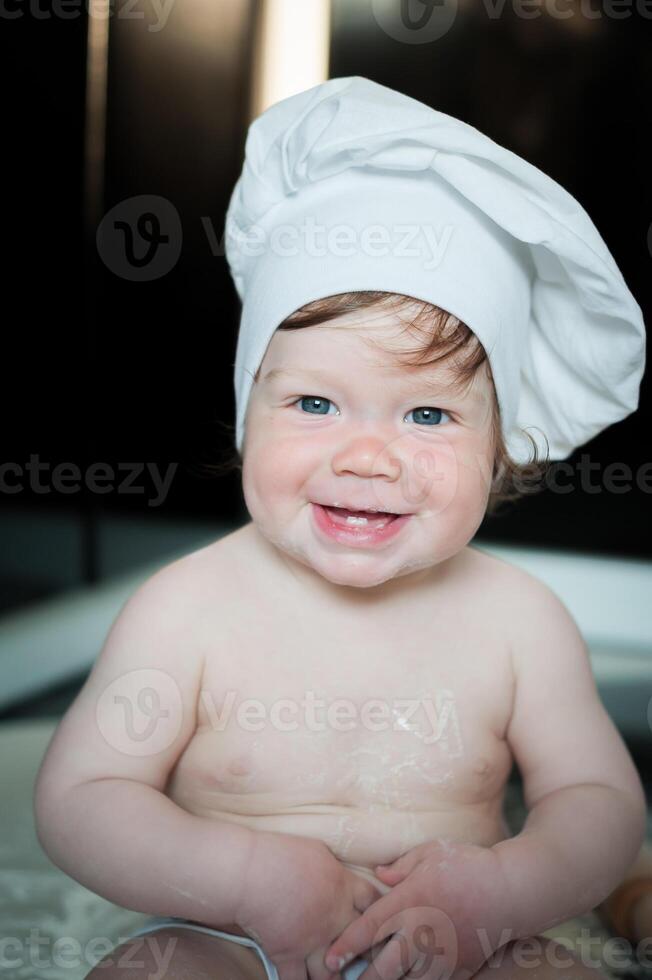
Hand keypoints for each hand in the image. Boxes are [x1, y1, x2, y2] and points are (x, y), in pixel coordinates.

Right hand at [234, 830, 382, 979]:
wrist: (251, 872)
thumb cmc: (280, 854)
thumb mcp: (317, 850)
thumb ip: (334, 868)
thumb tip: (340, 872)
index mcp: (343, 887)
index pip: (374, 902)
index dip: (380, 910)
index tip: (380, 917)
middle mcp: (335, 918)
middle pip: (363, 941)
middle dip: (368, 949)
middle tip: (370, 955)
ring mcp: (314, 940)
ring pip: (334, 971)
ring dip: (336, 975)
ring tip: (338, 976)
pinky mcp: (289, 955)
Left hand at [323, 839, 510, 979]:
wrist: (510, 890)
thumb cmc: (467, 865)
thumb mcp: (430, 852)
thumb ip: (401, 865)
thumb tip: (378, 875)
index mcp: (410, 900)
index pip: (370, 927)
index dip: (347, 945)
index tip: (330, 959)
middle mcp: (422, 930)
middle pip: (385, 964)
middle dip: (363, 978)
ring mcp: (442, 952)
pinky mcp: (460, 967)